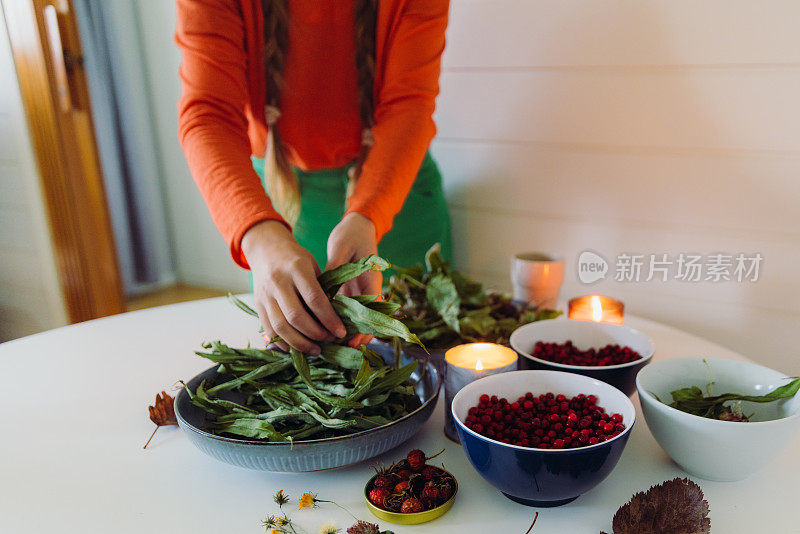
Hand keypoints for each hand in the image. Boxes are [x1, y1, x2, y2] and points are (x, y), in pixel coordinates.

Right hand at [243, 220, 346, 354]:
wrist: (265, 249)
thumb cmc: (295, 258)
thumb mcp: (312, 265)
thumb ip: (322, 288)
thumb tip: (337, 317)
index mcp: (297, 269)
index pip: (315, 299)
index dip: (329, 319)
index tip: (340, 331)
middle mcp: (278, 282)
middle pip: (296, 316)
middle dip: (315, 334)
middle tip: (329, 341)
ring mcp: (265, 295)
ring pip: (281, 327)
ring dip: (300, 343)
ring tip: (316, 350)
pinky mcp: (257, 306)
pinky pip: (269, 330)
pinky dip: (284, 343)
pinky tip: (298, 348)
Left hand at [326, 212, 380, 347]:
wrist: (357, 227)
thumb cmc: (350, 235)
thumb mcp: (341, 249)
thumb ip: (334, 270)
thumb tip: (323, 292)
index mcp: (371, 281)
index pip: (371, 312)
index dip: (364, 330)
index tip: (351, 343)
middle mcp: (368, 291)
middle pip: (366, 322)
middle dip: (353, 338)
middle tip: (335, 350)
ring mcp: (360, 293)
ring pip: (356, 320)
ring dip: (346, 334)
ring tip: (328, 346)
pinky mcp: (351, 292)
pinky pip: (347, 312)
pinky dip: (338, 322)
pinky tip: (324, 331)